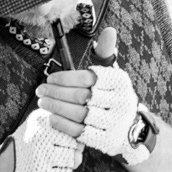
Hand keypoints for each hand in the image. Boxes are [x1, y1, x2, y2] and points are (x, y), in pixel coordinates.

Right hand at [0, 108, 82, 171]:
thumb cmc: (25, 149)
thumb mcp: (39, 129)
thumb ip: (63, 130)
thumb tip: (82, 146)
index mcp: (41, 119)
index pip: (73, 126)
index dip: (70, 138)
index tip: (57, 143)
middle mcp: (42, 134)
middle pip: (75, 143)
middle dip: (69, 152)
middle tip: (52, 156)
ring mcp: (42, 155)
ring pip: (74, 159)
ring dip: (65, 165)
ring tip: (50, 164)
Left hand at [36, 30, 147, 165]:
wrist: (131, 129)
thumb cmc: (114, 97)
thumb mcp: (114, 75)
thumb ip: (106, 53)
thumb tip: (109, 31)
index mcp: (119, 83)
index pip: (87, 78)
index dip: (65, 79)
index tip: (50, 79)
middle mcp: (119, 102)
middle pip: (80, 96)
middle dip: (56, 93)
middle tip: (41, 91)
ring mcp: (113, 123)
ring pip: (78, 114)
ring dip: (56, 108)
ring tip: (43, 103)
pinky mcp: (105, 140)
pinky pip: (79, 132)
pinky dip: (63, 125)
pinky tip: (52, 118)